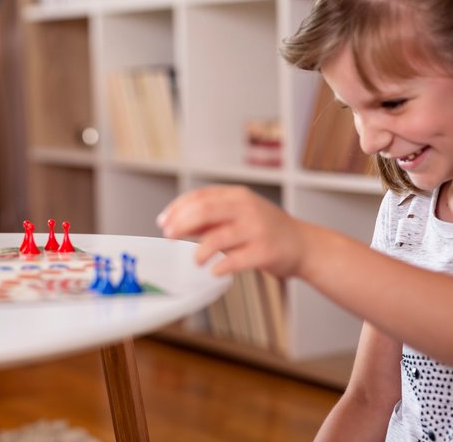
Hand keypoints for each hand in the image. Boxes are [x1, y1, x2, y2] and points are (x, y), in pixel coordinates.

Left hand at [156, 185, 310, 277]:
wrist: (303, 244)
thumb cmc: (265, 230)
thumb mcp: (238, 215)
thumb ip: (210, 218)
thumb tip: (176, 222)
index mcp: (237, 196)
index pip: (200, 197)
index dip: (178, 208)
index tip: (163, 222)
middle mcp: (247, 208)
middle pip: (205, 211)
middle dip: (181, 224)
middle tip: (169, 236)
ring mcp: (257, 229)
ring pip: (218, 238)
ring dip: (200, 251)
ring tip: (196, 260)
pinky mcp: (265, 251)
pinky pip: (236, 260)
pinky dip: (220, 267)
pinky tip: (214, 271)